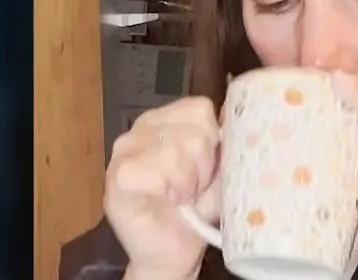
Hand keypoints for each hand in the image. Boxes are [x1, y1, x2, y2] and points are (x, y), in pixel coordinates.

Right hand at [104, 96, 223, 279]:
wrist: (173, 250)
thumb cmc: (196, 208)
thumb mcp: (220, 171)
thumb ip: (227, 144)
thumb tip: (239, 126)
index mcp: (169, 117)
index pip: (200, 108)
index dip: (213, 141)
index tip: (208, 169)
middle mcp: (144, 125)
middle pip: (193, 132)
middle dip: (202, 167)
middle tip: (192, 187)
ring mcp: (126, 148)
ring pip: (174, 150)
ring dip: (186, 182)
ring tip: (180, 195)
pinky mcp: (117, 176)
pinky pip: (153, 172)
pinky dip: (167, 189)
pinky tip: (166, 199)